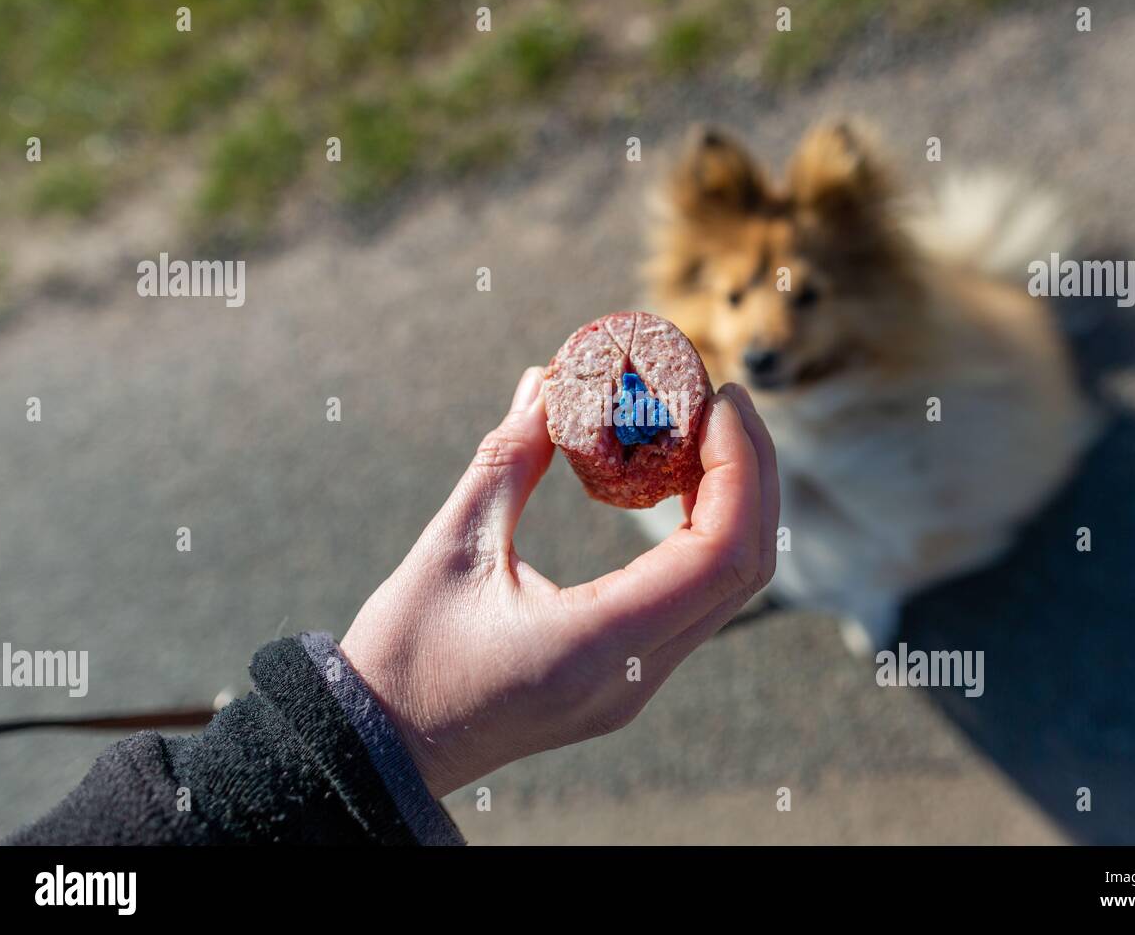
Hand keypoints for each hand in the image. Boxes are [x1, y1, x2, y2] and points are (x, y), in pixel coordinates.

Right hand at [339, 366, 778, 797]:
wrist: (385, 752)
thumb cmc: (403, 656)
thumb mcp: (451, 547)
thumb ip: (507, 460)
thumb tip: (549, 382)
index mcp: (595, 645)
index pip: (718, 555)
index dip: (736, 469)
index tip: (715, 401)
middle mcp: (634, 675)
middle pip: (743, 571)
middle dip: (750, 474)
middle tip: (723, 399)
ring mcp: (636, 685)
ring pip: (728, 589)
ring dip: (733, 505)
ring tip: (705, 432)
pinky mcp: (626, 680)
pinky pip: (695, 602)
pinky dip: (705, 536)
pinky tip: (678, 485)